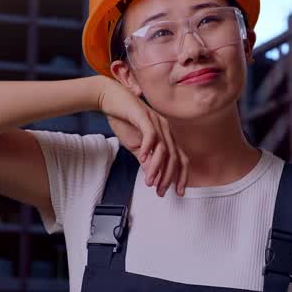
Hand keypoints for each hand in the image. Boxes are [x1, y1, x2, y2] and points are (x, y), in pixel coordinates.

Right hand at [93, 76, 187, 196]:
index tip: (178, 192)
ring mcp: (156, 121)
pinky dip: (148, 149)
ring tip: (149, 181)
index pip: (180, 158)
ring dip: (157, 167)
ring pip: (163, 149)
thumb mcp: (135, 146)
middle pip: (174, 156)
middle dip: (168, 177)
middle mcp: (165, 128)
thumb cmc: (124, 121)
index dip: (181, 176)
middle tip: (160, 191)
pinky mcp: (144, 116)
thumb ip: (145, 160)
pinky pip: (151, 135)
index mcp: (166, 136)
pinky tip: (142, 159)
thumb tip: (152, 176)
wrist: (110, 99)